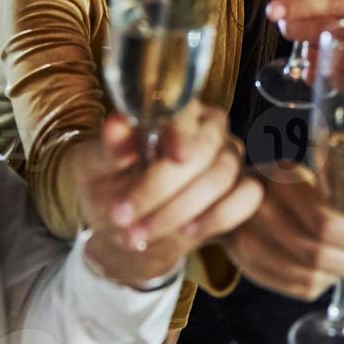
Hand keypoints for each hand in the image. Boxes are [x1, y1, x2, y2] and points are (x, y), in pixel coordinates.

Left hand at [77, 105, 263, 287]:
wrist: (126, 220)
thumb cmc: (110, 182)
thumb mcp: (96, 166)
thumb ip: (110, 147)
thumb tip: (116, 123)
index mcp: (173, 111)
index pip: (186, 113)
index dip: (183, 132)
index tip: (175, 155)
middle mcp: (207, 128)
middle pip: (204, 150)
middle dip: (162, 188)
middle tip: (123, 215)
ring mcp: (228, 157)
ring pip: (221, 178)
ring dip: (178, 211)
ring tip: (139, 232)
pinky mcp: (241, 188)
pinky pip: (247, 198)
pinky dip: (218, 217)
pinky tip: (189, 231)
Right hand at [220, 171, 343, 300]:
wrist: (223, 198)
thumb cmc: (278, 185)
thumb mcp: (311, 178)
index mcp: (279, 183)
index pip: (324, 222)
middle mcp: (260, 214)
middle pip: (318, 254)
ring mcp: (250, 246)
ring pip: (309, 276)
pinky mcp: (250, 269)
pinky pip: (297, 289)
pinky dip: (325, 285)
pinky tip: (335, 272)